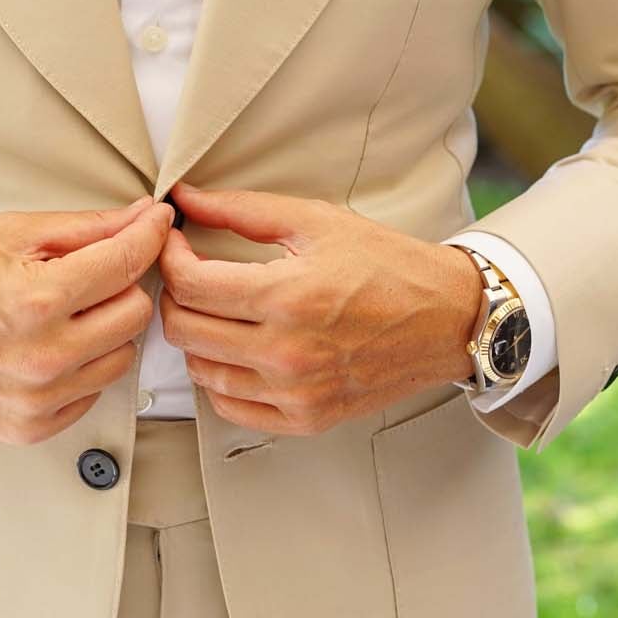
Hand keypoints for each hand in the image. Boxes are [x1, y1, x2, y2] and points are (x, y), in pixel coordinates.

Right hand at [0, 196, 173, 443]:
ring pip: (122, 356)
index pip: (128, 263)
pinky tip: (45, 347)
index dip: (149, 234)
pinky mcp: (33, 427)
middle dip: (120, 285)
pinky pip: (93, 392)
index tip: (155, 223)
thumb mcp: (7, 235)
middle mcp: (44, 356)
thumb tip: (140, 217)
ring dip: (104, 330)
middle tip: (86, 274)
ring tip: (60, 313)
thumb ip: (83, 228)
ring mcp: (40, 399)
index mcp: (37, 300)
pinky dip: (81, 366)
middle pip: (136, 313)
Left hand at [158, 181, 482, 434]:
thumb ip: (242, 210)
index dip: (168, 257)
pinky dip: (220, 379)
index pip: (189, 285)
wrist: (448, 319)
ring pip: (200, 371)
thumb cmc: (389, 267)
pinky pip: (230, 407)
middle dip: (175, 295)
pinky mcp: (305, 418)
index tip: (174, 243)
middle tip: (190, 274)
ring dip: (196, 337)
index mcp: (287, 297)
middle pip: (184, 330)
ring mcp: (295, 392)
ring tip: (217, 311)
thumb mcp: (316, 222)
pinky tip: (235, 352)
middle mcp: (287, 352)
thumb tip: (186, 198)